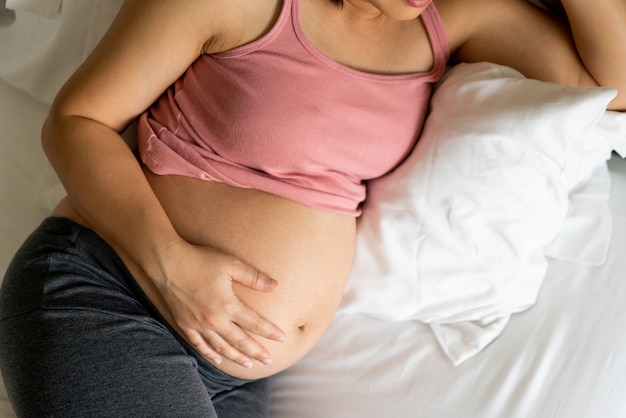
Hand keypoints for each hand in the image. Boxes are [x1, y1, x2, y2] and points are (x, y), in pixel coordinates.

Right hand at [152, 239, 286, 367]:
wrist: (167, 263)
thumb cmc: (200, 260)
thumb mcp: (231, 264)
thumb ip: (254, 277)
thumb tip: (275, 286)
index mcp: (228, 305)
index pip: (255, 324)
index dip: (270, 332)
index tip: (282, 338)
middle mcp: (214, 320)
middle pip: (240, 341)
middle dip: (256, 351)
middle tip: (269, 360)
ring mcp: (198, 325)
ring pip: (221, 347)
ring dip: (236, 357)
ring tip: (249, 364)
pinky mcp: (185, 325)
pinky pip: (200, 345)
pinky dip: (210, 355)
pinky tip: (218, 360)